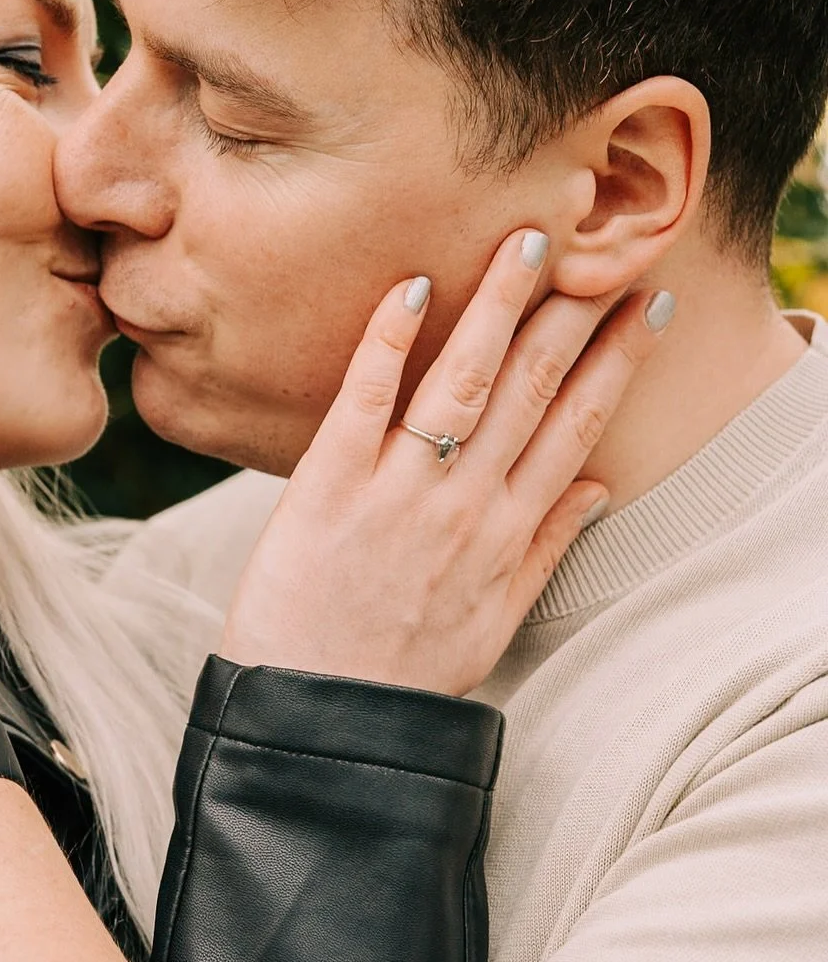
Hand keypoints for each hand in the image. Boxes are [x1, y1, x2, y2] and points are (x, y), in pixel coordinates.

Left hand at [221, 230, 672, 695]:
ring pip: (460, 382)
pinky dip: (388, 344)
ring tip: (528, 241)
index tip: (646, 307)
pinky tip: (413, 288)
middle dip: (571, 315)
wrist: (315, 720)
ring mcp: (397, 494)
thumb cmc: (400, 671)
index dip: (616, 363)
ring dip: (496, 306)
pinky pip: (363, 401)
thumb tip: (599, 490)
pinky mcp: (326, 489)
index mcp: (506, 535)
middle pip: (530, 391)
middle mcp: (463, 506)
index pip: (577, 428)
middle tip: (599, 247)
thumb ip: (546, 552)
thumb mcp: (493, 623)